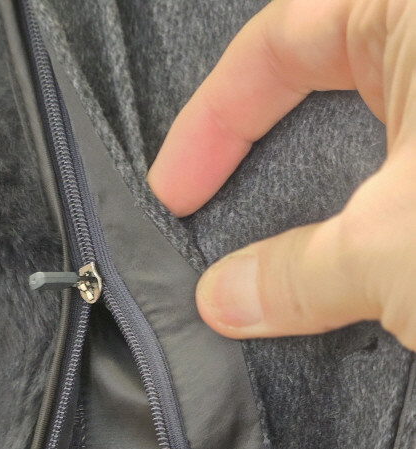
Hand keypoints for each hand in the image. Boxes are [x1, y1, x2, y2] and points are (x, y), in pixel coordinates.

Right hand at [147, 0, 415, 349]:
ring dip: (323, 184)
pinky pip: (409, 166)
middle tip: (211, 206)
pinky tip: (356, 258)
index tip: (176, 190)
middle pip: (323, 73)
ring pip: (373, 121)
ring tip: (279, 239)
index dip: (211, 121)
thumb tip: (225, 299)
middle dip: (261, 144)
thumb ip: (300, 273)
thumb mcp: (396, 249)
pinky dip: (374, 207)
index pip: (281, 39)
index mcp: (414, 9)